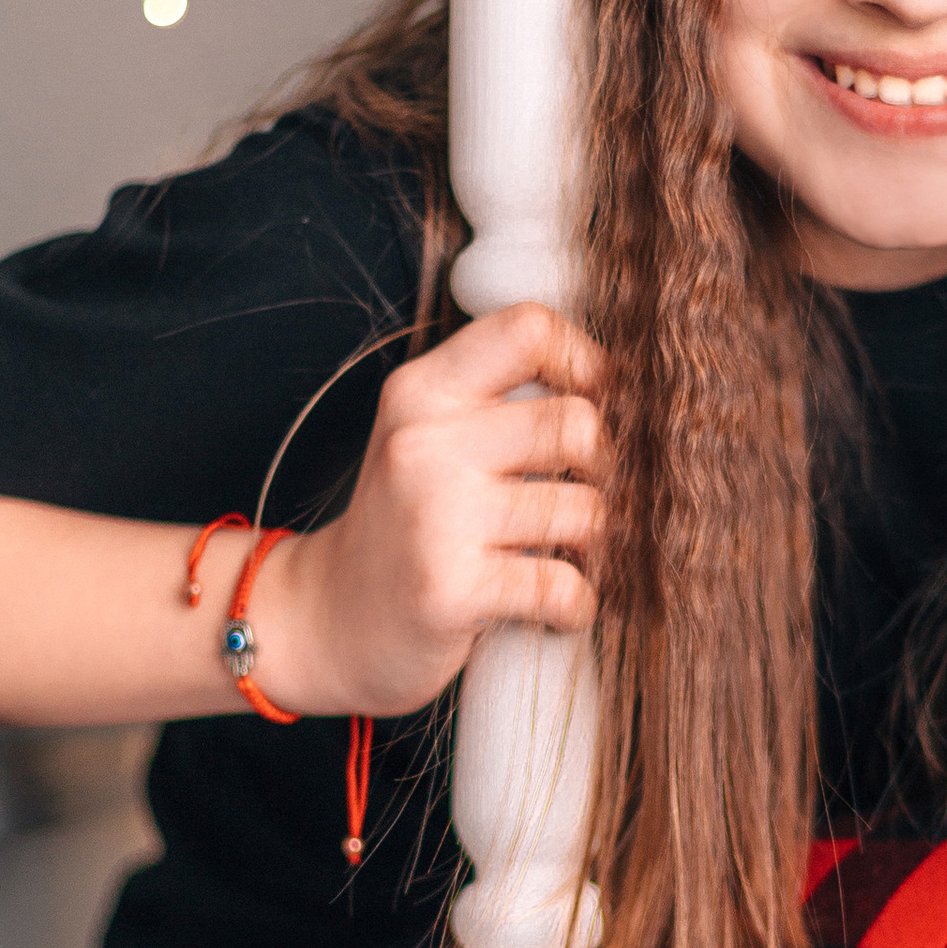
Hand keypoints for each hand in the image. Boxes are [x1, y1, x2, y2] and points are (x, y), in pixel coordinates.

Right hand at [287, 302, 602, 717]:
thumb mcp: (428, 436)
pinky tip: (556, 606)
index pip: (529, 328)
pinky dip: (577, 604)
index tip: (595, 402)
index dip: (585, 361)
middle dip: (603, 468)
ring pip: (584, 510)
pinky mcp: (450, 590)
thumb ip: (499, 398)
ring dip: (594, 544)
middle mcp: (423, 443)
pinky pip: (564, 587)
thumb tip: (618, 383)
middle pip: (576, 423)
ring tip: (565, 556)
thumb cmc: (403, 523)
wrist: (328, 619)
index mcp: (422, 392)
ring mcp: (434, 516)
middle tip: (582, 496)